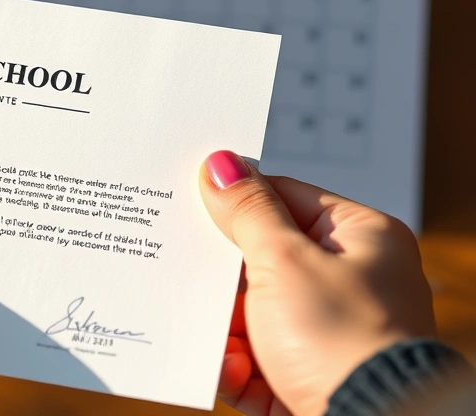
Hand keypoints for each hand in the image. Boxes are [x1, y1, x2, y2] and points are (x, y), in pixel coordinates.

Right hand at [200, 151, 434, 415]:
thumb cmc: (344, 341)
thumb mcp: (285, 261)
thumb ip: (249, 212)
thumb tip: (223, 164)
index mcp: (359, 239)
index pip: (285, 198)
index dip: (237, 198)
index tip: (190, 194)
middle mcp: (346, 283)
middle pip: (260, 258)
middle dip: (219, 270)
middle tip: (178, 258)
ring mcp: (322, 332)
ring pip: (248, 311)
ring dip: (221, 322)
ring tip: (202, 323)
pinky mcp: (301, 374)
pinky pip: (251, 358)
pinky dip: (232, 363)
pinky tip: (231, 366)